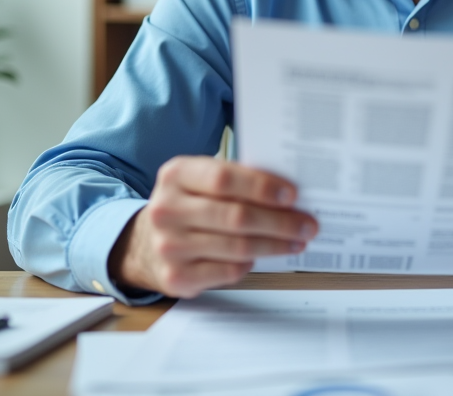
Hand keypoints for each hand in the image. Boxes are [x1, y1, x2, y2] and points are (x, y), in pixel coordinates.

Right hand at [110, 156, 317, 297]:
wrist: (146, 243)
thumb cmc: (189, 205)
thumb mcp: (200, 180)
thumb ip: (235, 180)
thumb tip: (289, 193)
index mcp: (176, 175)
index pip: (224, 178)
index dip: (262, 187)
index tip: (292, 195)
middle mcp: (167, 210)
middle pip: (235, 216)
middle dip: (279, 222)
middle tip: (307, 224)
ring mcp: (169, 246)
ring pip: (237, 247)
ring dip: (275, 245)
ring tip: (297, 241)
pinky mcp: (177, 277)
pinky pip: (229, 271)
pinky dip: (252, 263)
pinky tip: (264, 255)